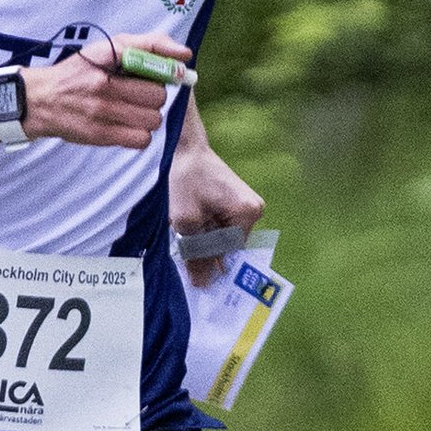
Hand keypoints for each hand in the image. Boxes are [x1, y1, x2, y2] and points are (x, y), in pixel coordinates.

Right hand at [22, 31, 192, 149]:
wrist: (40, 99)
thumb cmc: (79, 72)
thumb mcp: (106, 49)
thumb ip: (146, 46)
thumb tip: (184, 55)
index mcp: (107, 55)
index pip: (149, 52)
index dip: (170, 66)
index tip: (179, 72)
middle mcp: (104, 82)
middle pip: (157, 94)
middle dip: (155, 95)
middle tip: (141, 95)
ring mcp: (102, 111)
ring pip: (152, 118)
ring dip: (149, 116)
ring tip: (133, 111)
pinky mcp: (100, 135)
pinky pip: (141, 139)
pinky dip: (140, 135)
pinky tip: (128, 126)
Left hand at [170, 117, 263, 285]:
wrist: (179, 146)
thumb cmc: (184, 177)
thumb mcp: (186, 220)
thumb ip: (197, 254)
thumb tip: (203, 284)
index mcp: (248, 213)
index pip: (232, 254)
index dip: (213, 267)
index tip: (196, 282)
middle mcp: (251, 211)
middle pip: (229, 247)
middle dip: (206, 255)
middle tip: (183, 263)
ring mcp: (242, 207)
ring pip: (221, 239)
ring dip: (201, 242)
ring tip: (181, 240)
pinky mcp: (230, 204)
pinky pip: (217, 228)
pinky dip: (201, 232)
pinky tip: (186, 231)